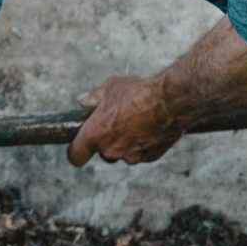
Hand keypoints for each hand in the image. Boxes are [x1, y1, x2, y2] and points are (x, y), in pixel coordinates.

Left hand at [66, 74, 187, 166]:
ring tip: (136, 120)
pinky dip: (142, 144)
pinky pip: (140, 153)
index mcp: (95, 134)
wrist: (171, 100)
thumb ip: (92, 98)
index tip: (80, 147)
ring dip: (125, 142)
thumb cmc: (138, 92)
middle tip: (117, 121)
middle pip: (102, 151)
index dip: (76, 152)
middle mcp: (111, 150)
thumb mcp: (110, 87)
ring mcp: (131, 156)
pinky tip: (149, 126)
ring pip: (122, 153)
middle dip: (107, 140)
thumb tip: (82, 102)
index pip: (75, 155)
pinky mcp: (149, 157)